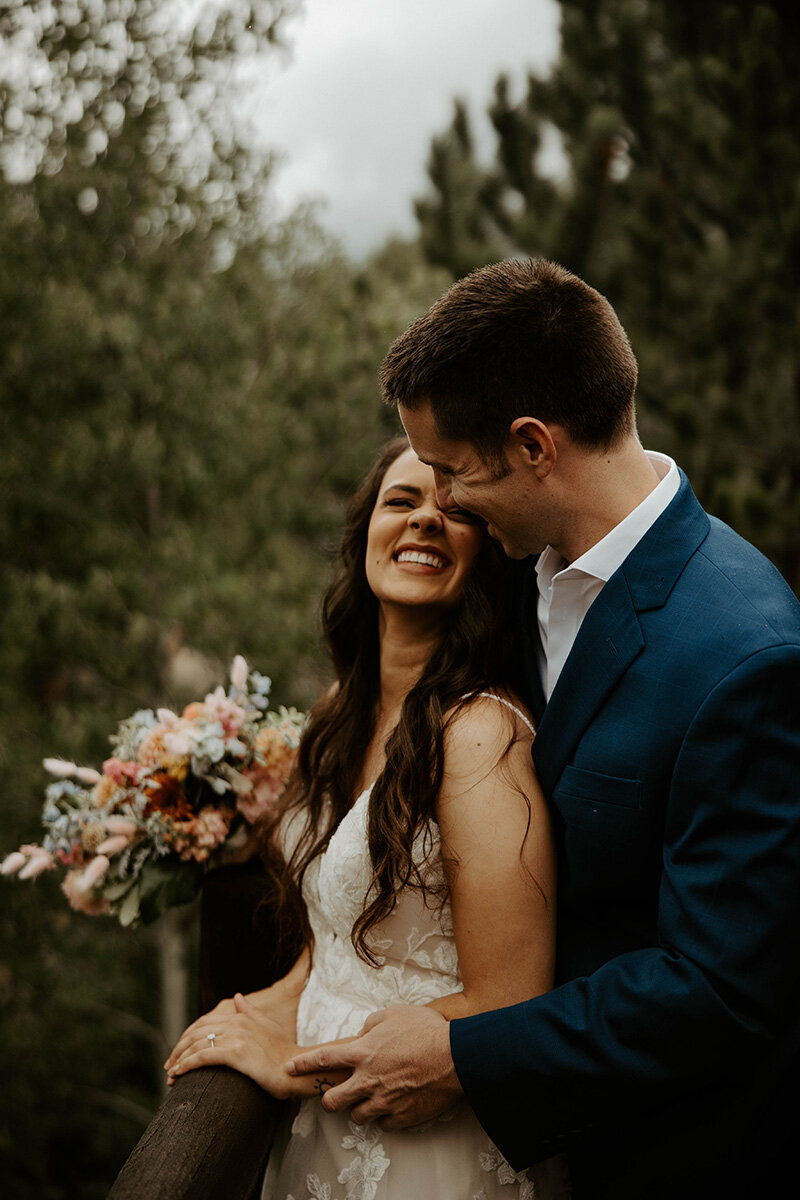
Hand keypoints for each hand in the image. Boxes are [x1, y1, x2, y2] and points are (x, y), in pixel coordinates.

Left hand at [164, 992, 297, 1098]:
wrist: (296, 1068)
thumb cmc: (283, 1051)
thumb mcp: (267, 1026)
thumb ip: (250, 1011)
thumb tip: (237, 996)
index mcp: (241, 1016)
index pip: (204, 1022)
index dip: (187, 1036)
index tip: (179, 1051)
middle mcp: (236, 1022)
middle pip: (196, 1032)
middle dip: (178, 1049)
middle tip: (169, 1065)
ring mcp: (236, 1037)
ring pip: (196, 1044)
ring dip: (178, 1060)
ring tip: (169, 1074)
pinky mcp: (235, 1053)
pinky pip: (202, 1056)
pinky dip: (185, 1065)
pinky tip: (177, 1074)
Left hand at [286, 1004, 461, 1129]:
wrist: (456, 1057)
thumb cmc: (427, 1030)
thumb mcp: (395, 1013)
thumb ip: (372, 1023)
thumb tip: (363, 1032)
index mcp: (363, 1052)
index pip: (323, 1060)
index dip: (302, 1065)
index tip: (289, 1069)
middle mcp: (368, 1080)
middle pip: (332, 1101)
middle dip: (329, 1100)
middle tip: (337, 1095)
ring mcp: (384, 1101)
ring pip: (356, 1117)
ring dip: (359, 1109)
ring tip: (370, 1099)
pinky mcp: (401, 1117)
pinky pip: (383, 1125)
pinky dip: (384, 1118)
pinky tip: (392, 1106)